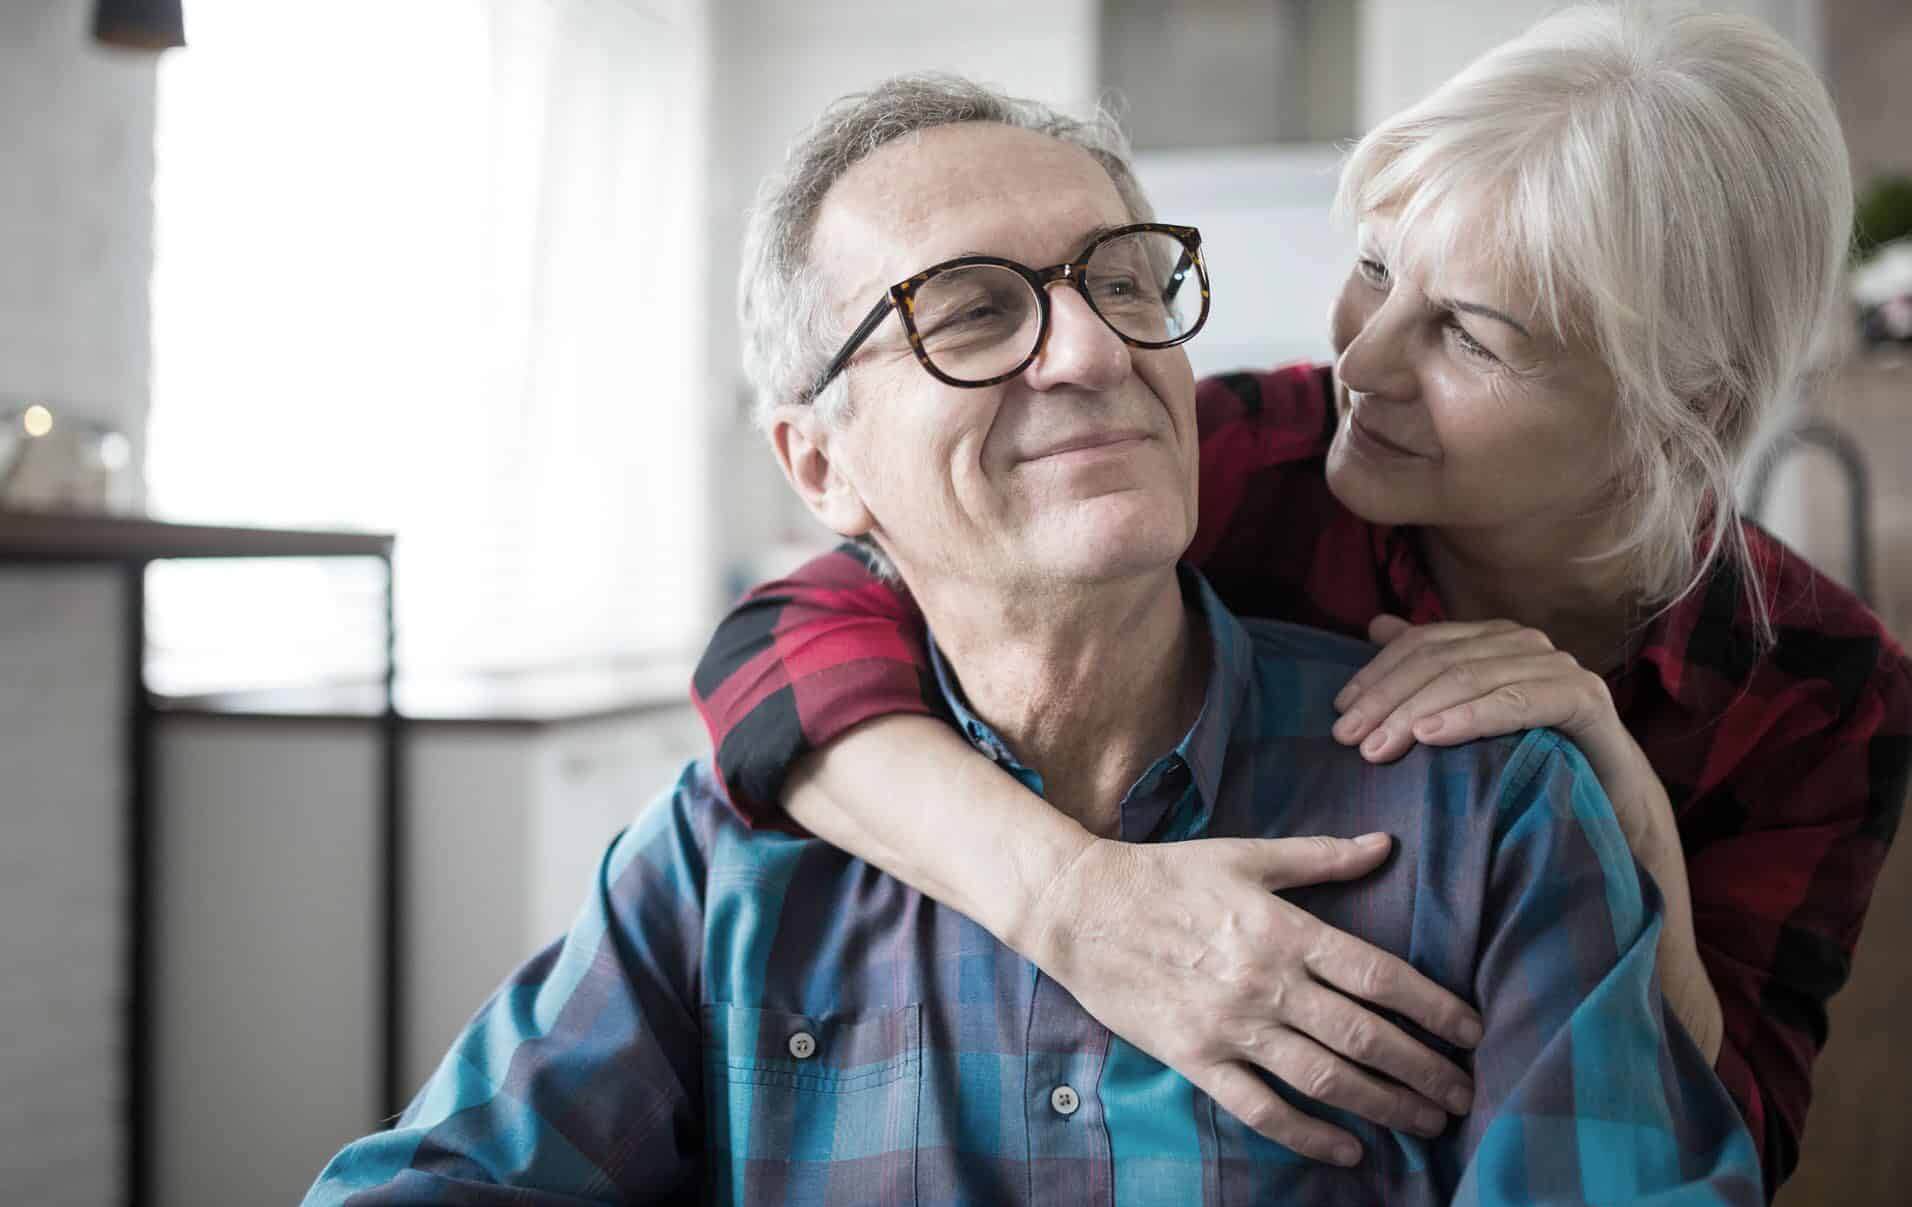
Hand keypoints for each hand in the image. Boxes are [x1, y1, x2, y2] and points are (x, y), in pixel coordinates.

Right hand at [1018, 833, 1482, 1166]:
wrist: (1079, 908)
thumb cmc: (1165, 875)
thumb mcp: (1245, 855)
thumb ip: (1320, 856)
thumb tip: (1386, 845)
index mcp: (1284, 929)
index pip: (1378, 976)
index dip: (1433, 1008)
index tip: (1471, 1031)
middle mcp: (1266, 983)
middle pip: (1365, 1036)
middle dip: (1424, 1070)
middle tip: (1465, 1093)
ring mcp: (1231, 1026)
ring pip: (1324, 1078)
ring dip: (1385, 1106)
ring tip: (1428, 1123)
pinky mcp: (1195, 1058)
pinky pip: (1262, 1107)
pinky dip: (1309, 1135)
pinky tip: (1348, 1150)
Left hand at [1331, 615, 1666, 859]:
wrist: (1612, 803)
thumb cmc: (1533, 759)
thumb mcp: (1470, 715)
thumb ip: (1430, 668)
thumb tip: (1376, 625)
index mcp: (1493, 639)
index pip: (1422, 643)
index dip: (1376, 674)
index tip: (1340, 712)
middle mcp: (1524, 643)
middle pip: (1439, 660)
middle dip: (1387, 698)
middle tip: (1348, 738)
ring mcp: (1557, 666)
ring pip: (1470, 678)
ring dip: (1416, 711)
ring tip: (1378, 746)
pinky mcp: (1583, 698)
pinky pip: (1517, 701)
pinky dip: (1470, 717)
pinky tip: (1431, 737)